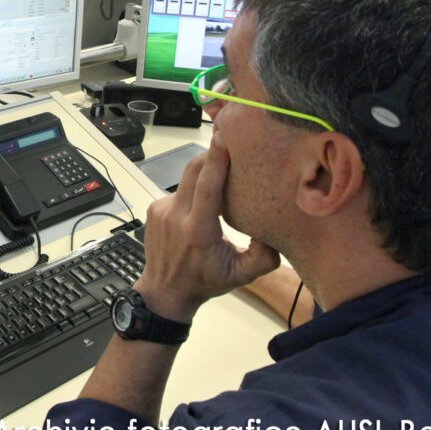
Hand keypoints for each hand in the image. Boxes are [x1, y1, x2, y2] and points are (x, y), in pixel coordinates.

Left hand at [133, 133, 280, 321]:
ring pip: (186, 179)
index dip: (216, 160)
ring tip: (222, 180)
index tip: (224, 138)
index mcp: (198, 231)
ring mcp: (161, 210)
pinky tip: (201, 205)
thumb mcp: (240, 276)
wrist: (165, 291)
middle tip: (231, 146)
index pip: (207, 187)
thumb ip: (264, 256)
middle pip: (193, 171)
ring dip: (204, 175)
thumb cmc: (204, 282)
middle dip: (211, 155)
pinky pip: (178, 190)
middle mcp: (176, 217)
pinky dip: (192, 192)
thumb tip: (276, 230)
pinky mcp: (154, 208)